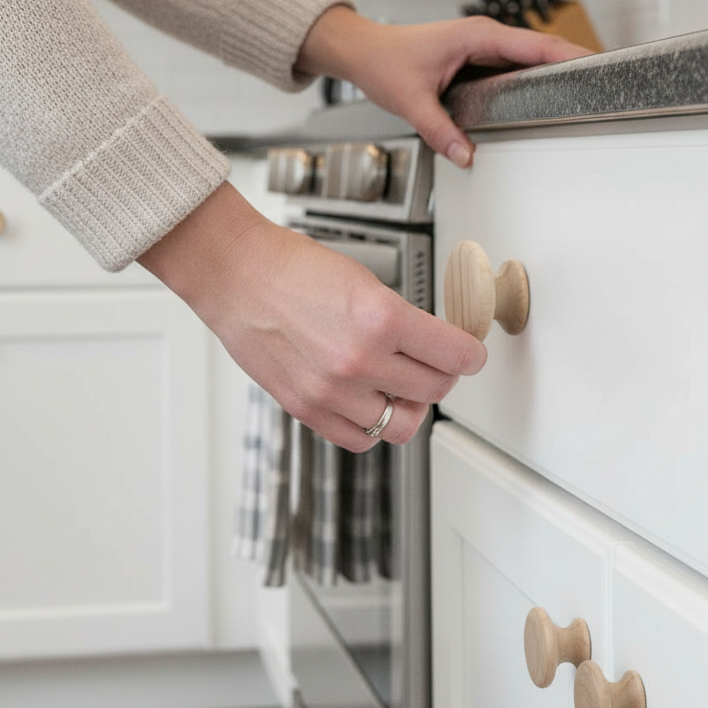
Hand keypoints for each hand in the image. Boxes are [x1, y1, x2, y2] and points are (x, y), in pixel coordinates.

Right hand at [137, 182, 485, 449]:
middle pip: (435, 390)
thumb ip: (401, 320)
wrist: (237, 275)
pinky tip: (370, 401)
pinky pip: (360, 440)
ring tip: (400, 383)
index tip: (470, 353)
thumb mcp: (366, 281)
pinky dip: (373, 425)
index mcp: (381, 318)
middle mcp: (359, 360)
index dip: (470, 354)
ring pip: (402, 424)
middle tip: (435, 362)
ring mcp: (332, 391)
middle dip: (443, 375)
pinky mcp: (307, 409)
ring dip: (409, 403)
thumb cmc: (293, 267)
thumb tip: (434, 347)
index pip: (455, 355)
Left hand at [297, 7, 591, 167]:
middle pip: (540, 49)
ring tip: (584, 90)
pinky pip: (513, 66)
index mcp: (476, 36)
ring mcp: (481, 47)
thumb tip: (466, 156)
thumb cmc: (383, 62)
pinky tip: (545, 94)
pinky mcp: (476, 58)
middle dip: (572, 62)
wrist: (363, 50)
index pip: (534, 45)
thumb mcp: (411, 100)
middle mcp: (483, 37)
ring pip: (528, 57)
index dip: (567, 55)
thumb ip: (440, 130)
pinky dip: (532, 77)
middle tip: (605, 82)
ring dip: (554, 70)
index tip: (597, 65)